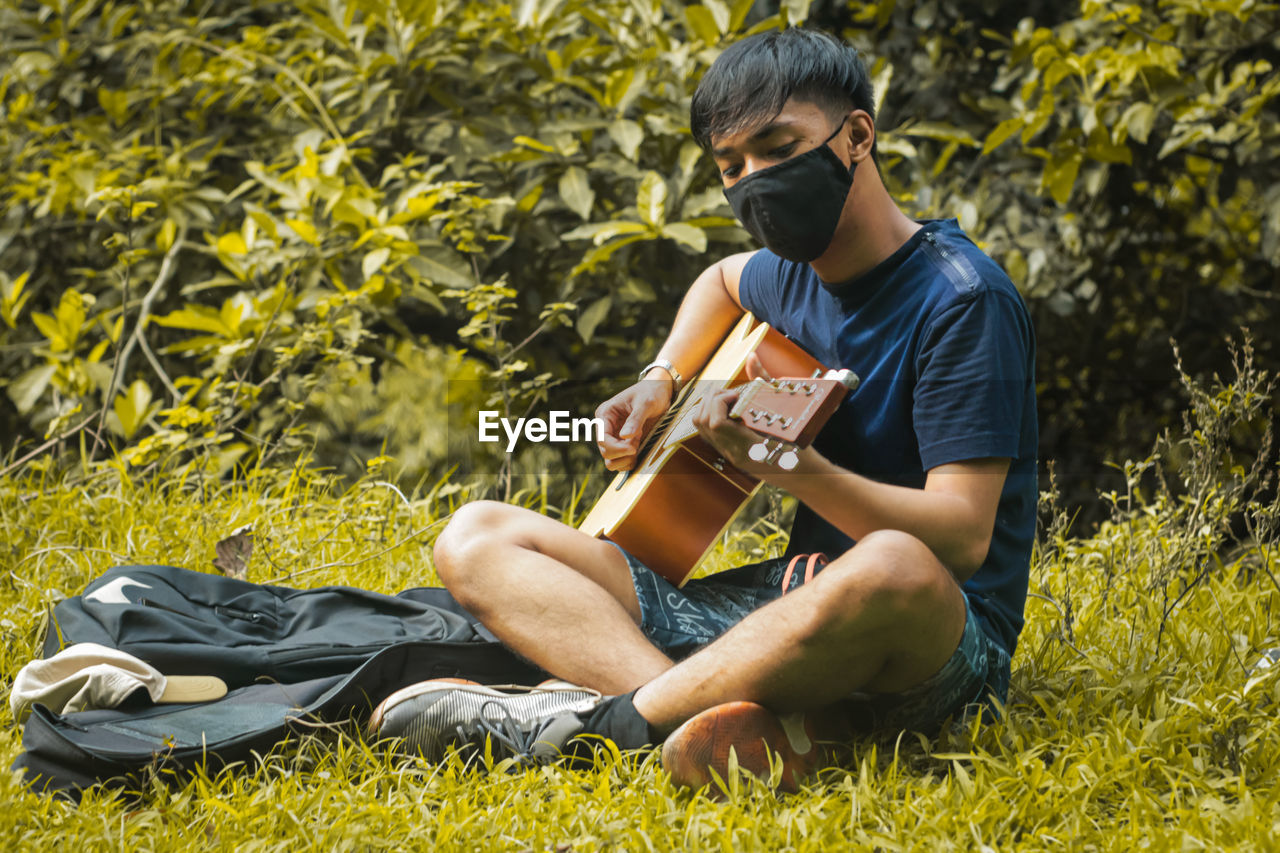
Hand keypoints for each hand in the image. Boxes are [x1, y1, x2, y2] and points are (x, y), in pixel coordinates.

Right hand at [594, 378, 672, 471]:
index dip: (616, 448)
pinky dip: (629, 462)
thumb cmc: (651, 392)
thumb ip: (635, 419)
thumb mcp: (646, 403)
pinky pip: (620, 461)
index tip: (633, 448)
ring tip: (638, 446)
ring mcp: (614, 436)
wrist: (659, 390)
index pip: (602, 439)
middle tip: (638, 443)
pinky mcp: (623, 443)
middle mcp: (606, 426)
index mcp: (605, 414)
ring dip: (625, 460)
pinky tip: (639, 450)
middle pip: (605, 452)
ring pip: (610, 460)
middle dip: (622, 453)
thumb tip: (625, 436)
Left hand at [692, 353, 815, 480]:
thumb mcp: (787, 411)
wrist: (802, 474)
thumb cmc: (799, 445)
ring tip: (731, 399)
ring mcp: (728, 454)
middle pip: (703, 422)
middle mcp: (733, 452)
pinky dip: (712, 414)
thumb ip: (765, 380)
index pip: (716, 422)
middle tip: (733, 393)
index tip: (739, 394)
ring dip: (710, 406)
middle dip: (713, 399)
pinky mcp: (728, 453)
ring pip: (701, 427)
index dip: (721, 402)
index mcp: (747, 445)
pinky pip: (708, 432)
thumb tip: (751, 356)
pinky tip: (731, 409)